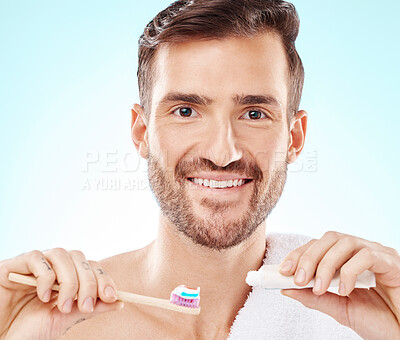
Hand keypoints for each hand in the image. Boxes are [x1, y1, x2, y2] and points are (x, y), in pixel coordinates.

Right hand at [0, 248, 123, 339]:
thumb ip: (90, 308)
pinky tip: (43, 297)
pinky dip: (46, 277)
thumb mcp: (64, 319)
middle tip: (85, 306)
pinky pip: (36, 258)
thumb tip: (120, 302)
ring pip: (62, 255)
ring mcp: (34, 265)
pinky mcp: (15, 265)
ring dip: (69, 280)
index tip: (113, 296)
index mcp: (65, 279)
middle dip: (88, 282)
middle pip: (80, 258)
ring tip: (63, 305)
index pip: (91, 267)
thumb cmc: (27, 331)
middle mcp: (52, 268)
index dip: (104, 279)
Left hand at [278, 231, 399, 339]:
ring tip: (319, 288)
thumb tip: (285, 287)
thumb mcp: (339, 308)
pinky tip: (345, 291)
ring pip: (344, 242)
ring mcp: (376, 253)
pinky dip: (349, 272)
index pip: (318, 245)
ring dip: (326, 264)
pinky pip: (366, 256)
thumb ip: (314, 298)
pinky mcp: (391, 261)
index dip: (299, 254)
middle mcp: (360, 251)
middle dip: (309, 257)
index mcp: (346, 258)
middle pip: (329, 238)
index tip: (283, 270)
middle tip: (298, 279)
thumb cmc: (378, 320)